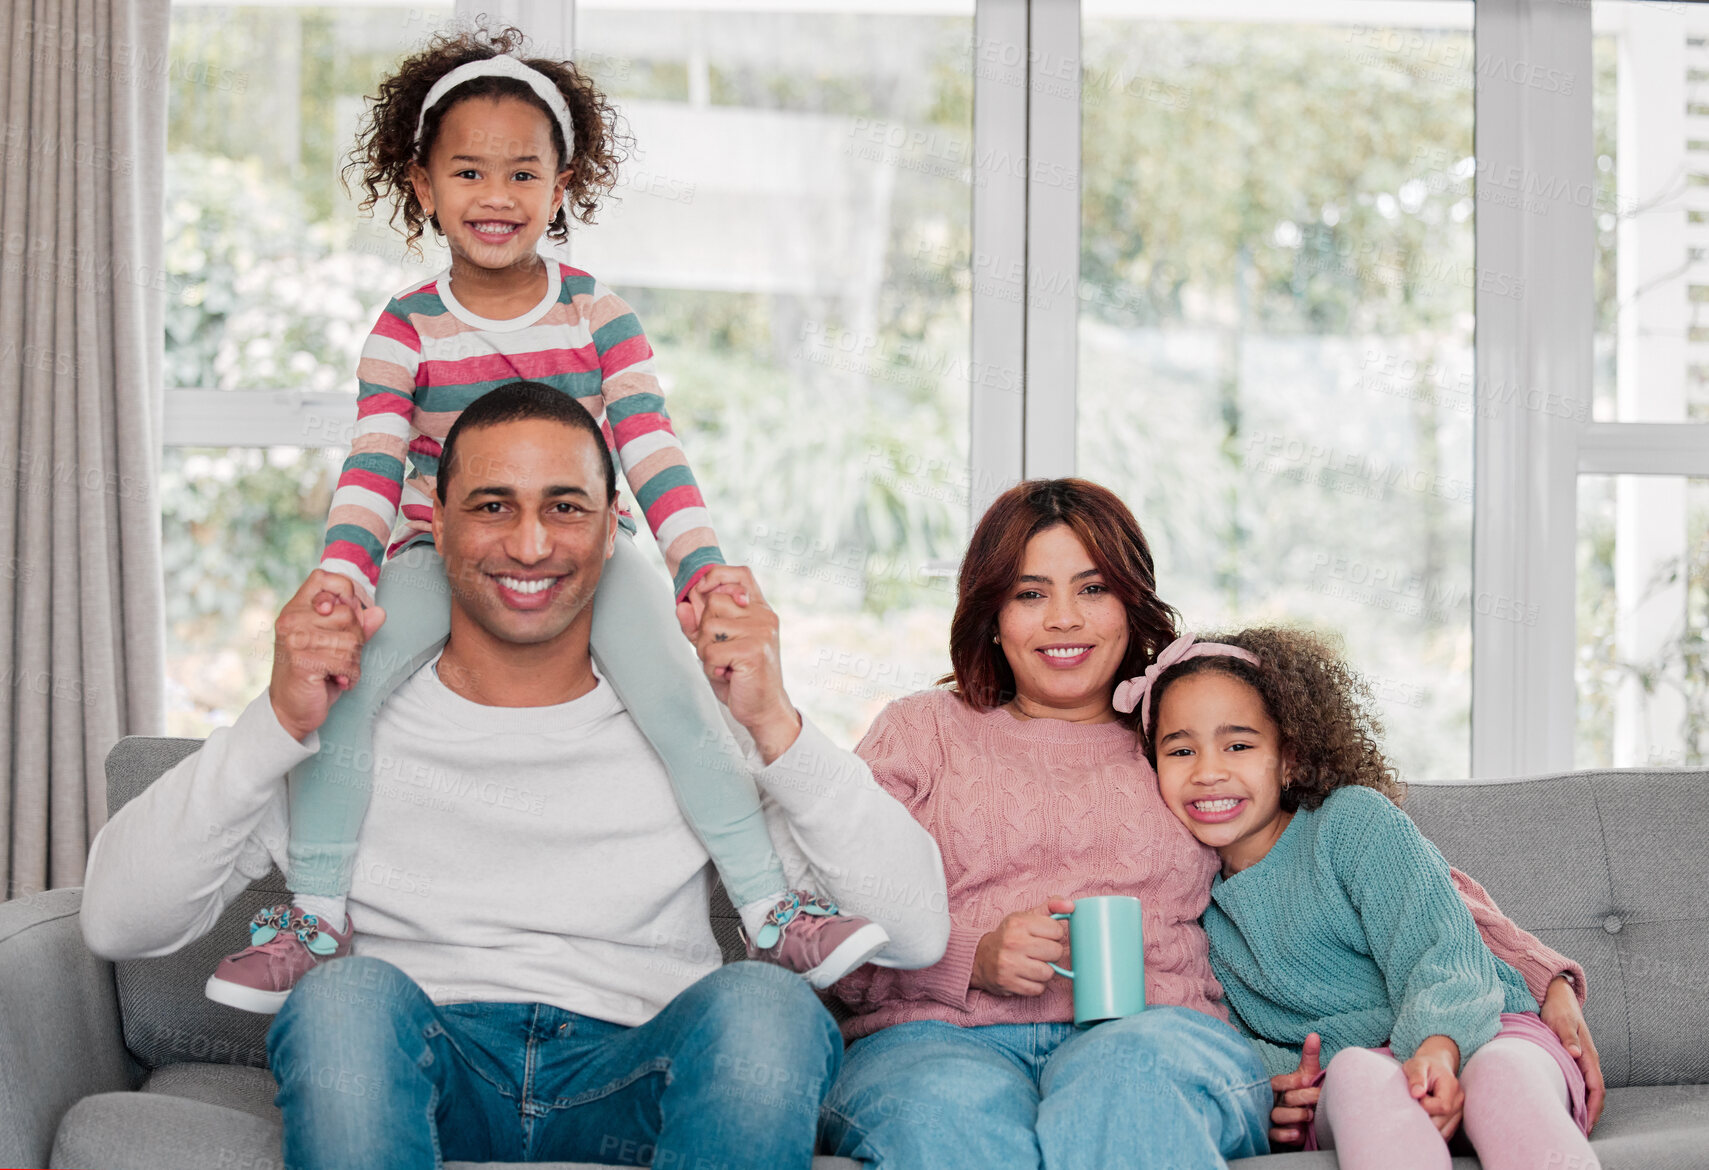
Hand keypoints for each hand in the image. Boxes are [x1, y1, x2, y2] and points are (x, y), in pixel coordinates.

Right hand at [269, 571, 385, 742]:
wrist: (290, 709)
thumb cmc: (314, 674)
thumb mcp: (335, 646)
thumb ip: (356, 627)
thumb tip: (379, 612)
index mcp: (297, 608)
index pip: (323, 577)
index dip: (345, 591)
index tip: (347, 613)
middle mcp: (292, 619)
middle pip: (348, 613)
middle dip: (356, 639)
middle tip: (342, 656)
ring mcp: (295, 639)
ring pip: (352, 639)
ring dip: (354, 661)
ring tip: (338, 670)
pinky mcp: (303, 661)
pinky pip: (347, 661)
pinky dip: (351, 675)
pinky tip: (338, 680)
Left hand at [676, 565, 799, 763]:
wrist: (764, 710)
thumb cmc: (740, 677)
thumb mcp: (715, 646)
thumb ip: (698, 625)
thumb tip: (681, 605)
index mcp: (759, 609)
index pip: (740, 574)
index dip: (717, 576)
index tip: (703, 592)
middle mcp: (763, 616)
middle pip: (714, 601)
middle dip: (704, 630)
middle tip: (720, 652)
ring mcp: (761, 631)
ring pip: (708, 626)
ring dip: (706, 652)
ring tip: (725, 665)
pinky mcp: (753, 650)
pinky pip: (711, 652)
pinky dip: (710, 668)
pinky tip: (727, 675)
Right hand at [970, 897, 1074, 996]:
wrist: (981, 958)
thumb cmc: (1009, 936)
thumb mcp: (1026, 917)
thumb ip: (1050, 907)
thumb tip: (1071, 906)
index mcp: (1019, 922)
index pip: (1057, 930)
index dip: (1054, 934)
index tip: (1044, 936)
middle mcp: (1013, 942)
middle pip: (1055, 952)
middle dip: (1051, 953)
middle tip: (1039, 952)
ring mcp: (1010, 964)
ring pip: (1048, 973)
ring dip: (1045, 971)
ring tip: (1033, 964)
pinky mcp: (1008, 983)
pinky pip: (1038, 989)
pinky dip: (1036, 985)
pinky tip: (1027, 976)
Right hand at [1268, 1033, 1322, 1147]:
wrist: (1308, 1121)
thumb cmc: (1305, 1094)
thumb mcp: (1308, 1075)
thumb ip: (1309, 1057)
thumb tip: (1314, 1035)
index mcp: (1278, 1086)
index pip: (1278, 1082)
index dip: (1293, 1082)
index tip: (1308, 1081)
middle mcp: (1273, 1101)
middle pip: (1283, 1099)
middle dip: (1302, 1099)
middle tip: (1318, 1099)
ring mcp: (1272, 1118)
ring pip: (1277, 1116)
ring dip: (1295, 1116)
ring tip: (1310, 1116)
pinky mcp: (1275, 1134)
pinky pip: (1274, 1135)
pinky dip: (1285, 1134)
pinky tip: (1297, 1134)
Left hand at [1403, 1036, 1463, 1138]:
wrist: (1435, 1067)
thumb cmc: (1423, 1066)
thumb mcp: (1416, 1065)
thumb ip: (1416, 1077)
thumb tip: (1416, 1093)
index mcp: (1452, 1087)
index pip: (1442, 1107)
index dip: (1425, 1106)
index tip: (1416, 1097)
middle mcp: (1459, 1102)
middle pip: (1442, 1122)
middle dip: (1424, 1118)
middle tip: (1414, 1105)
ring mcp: (1459, 1113)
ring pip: (1443, 1132)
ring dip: (1427, 1127)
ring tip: (1419, 1111)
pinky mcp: (1454, 1121)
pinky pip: (1444, 1134)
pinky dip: (1432, 1132)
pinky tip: (1423, 1120)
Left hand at [1541, 975, 1603, 1130]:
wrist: (1558, 994)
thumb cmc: (1558, 1007)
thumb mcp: (1560, 1020)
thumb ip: (1567, 1037)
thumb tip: (1575, 1053)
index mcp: (1588, 1054)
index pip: (1596, 1087)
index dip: (1593, 1107)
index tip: (1587, 1123)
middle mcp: (1588, 1059)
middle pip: (1595, 1092)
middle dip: (1591, 1112)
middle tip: (1581, 1130)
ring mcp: (1582, 1058)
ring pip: (1588, 1087)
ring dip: (1585, 1105)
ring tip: (1576, 1122)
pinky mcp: (1575, 1056)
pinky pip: (1581, 1080)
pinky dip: (1579, 1094)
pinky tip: (1569, 1101)